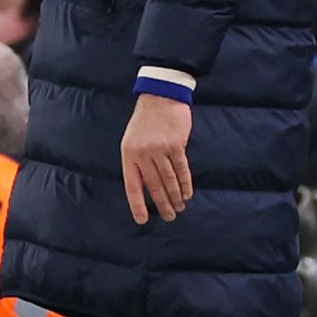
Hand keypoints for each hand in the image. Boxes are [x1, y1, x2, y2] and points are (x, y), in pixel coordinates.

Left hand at [121, 94, 192, 223]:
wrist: (160, 96)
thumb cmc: (145, 121)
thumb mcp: (132, 141)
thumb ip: (137, 162)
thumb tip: (146, 187)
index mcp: (129, 155)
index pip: (132, 186)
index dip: (137, 204)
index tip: (142, 220)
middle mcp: (143, 154)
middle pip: (154, 186)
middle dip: (162, 204)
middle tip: (169, 217)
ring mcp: (160, 149)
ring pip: (169, 180)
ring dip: (175, 196)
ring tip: (179, 208)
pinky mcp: (176, 144)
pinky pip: (181, 169)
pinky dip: (185, 184)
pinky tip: (187, 194)